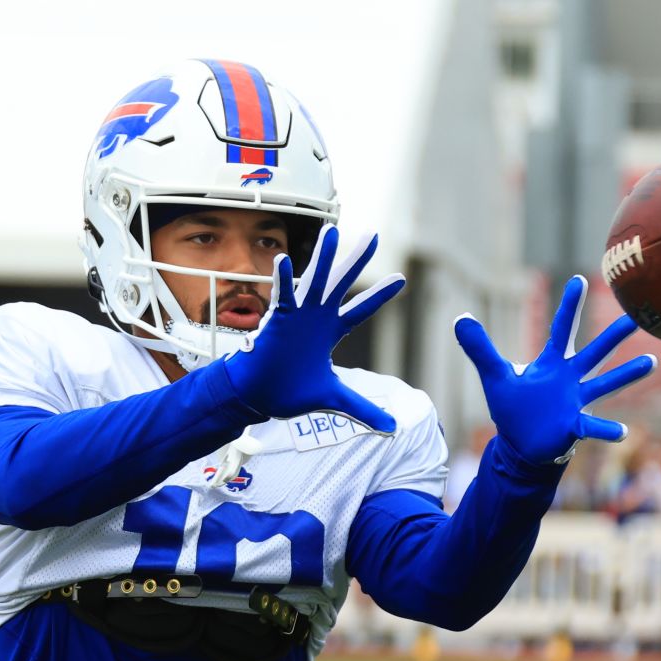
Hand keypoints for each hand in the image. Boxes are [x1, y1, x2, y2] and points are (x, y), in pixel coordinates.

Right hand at [223, 224, 405, 432]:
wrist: (258, 396)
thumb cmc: (290, 392)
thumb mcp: (334, 399)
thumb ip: (362, 409)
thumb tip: (391, 427)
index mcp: (331, 331)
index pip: (361, 309)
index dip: (379, 295)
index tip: (402, 278)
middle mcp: (317, 318)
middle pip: (341, 282)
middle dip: (356, 259)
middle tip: (373, 235)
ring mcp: (298, 316)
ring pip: (313, 279)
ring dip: (323, 257)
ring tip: (331, 231)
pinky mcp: (277, 321)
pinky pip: (281, 296)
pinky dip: (282, 279)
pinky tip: (283, 260)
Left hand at [455, 275, 656, 464]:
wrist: (521, 445)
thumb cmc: (514, 408)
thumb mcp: (494, 375)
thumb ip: (480, 348)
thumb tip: (460, 318)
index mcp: (551, 363)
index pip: (562, 328)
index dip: (569, 305)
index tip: (579, 279)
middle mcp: (569, 378)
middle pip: (595, 351)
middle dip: (614, 334)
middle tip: (636, 315)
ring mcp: (576, 402)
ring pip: (605, 383)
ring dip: (627, 374)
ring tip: (650, 361)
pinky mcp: (574, 426)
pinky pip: (593, 426)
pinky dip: (606, 429)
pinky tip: (623, 431)